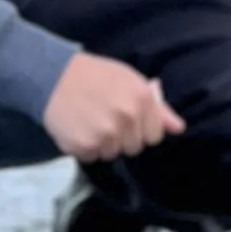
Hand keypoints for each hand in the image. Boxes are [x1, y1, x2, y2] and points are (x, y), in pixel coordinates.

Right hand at [43, 50, 184, 160]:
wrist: (52, 75)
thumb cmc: (94, 75)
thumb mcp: (130, 81)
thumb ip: (157, 107)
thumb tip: (178, 128)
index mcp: (142, 100)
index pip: (154, 136)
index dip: (140, 129)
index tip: (126, 118)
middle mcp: (127, 118)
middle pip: (134, 148)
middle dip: (122, 137)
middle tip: (104, 117)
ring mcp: (105, 134)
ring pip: (112, 154)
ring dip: (102, 143)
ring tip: (89, 120)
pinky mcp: (84, 146)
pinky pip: (91, 157)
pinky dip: (83, 147)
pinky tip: (77, 127)